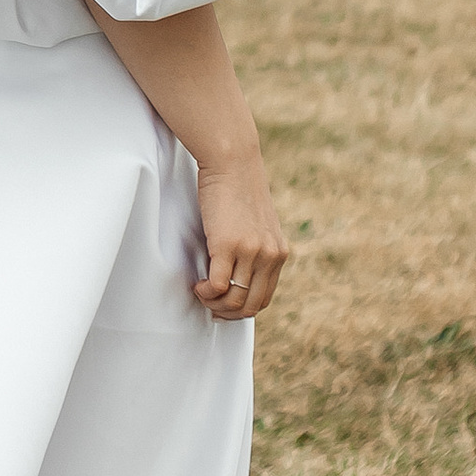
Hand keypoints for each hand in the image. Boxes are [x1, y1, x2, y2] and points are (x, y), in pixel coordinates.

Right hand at [191, 153, 288, 320]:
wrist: (232, 162)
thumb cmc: (237, 190)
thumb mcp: (257, 225)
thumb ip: (255, 249)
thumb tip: (238, 274)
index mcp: (279, 254)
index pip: (264, 298)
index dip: (241, 309)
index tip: (222, 304)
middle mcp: (269, 256)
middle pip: (250, 306)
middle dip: (227, 313)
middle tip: (208, 303)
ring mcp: (251, 252)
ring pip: (234, 300)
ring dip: (213, 303)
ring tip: (201, 291)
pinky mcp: (228, 245)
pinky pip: (217, 286)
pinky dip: (204, 292)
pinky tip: (197, 283)